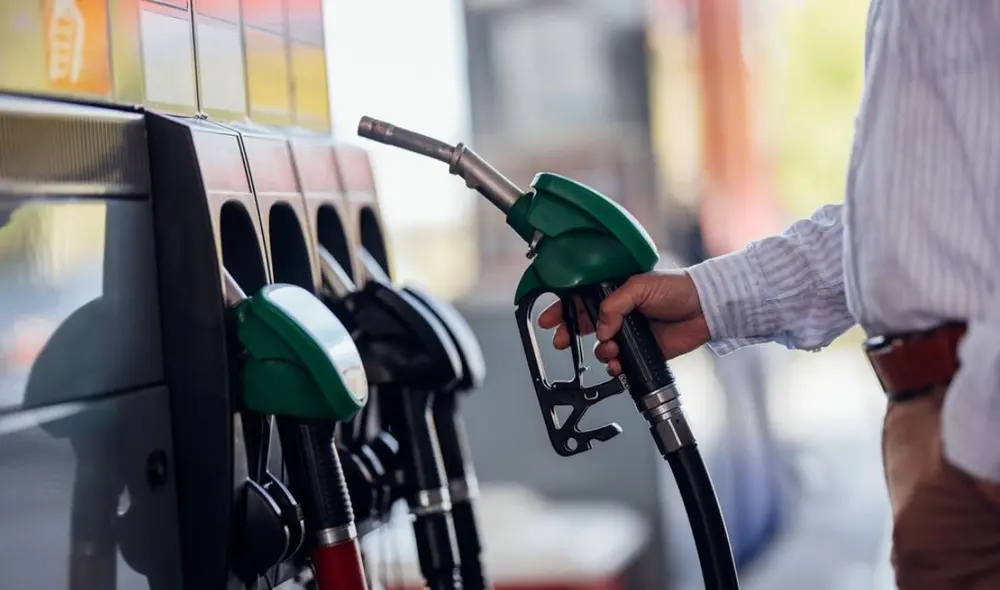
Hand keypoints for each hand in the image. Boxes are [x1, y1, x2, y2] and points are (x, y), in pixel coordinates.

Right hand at [536, 270, 709, 375]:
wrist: (705, 309)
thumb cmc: (677, 288)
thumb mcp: (640, 286)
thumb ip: (614, 305)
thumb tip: (601, 326)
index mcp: (615, 292)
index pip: (582, 299)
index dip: (563, 310)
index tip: (549, 320)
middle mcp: (619, 313)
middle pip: (585, 325)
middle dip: (569, 334)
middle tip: (562, 341)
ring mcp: (630, 333)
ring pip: (601, 346)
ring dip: (600, 351)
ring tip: (610, 350)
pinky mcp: (642, 351)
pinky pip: (620, 362)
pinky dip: (615, 366)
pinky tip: (618, 364)